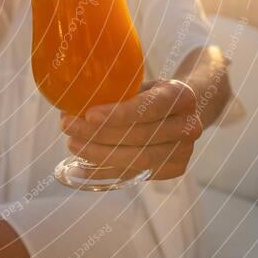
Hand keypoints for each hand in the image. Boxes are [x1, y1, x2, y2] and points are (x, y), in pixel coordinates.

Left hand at [60, 80, 201, 179]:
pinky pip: (133, 174)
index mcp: (182, 96)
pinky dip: (104, 171)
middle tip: (68, 126)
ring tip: (72, 143)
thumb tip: (72, 98)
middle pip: (139, 136)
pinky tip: (80, 168)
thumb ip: (116, 91)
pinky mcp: (172, 170)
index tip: (88, 115)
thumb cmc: (150, 93)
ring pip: (136, 159)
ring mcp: (183, 152)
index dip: (118, 113)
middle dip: (99, 134)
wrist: (179, 111)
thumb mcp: (140, 84)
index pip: (149, 107)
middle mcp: (188, 126)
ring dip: (98, 154)